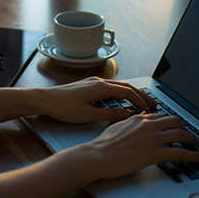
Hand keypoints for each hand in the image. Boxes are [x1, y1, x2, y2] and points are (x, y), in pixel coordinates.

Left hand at [42, 77, 157, 123]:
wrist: (45, 100)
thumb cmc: (63, 107)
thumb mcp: (88, 115)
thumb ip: (109, 115)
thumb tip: (126, 115)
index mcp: (101, 87)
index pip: (127, 92)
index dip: (140, 101)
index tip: (149, 110)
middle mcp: (99, 82)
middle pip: (126, 87)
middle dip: (141, 95)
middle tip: (153, 103)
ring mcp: (93, 82)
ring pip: (118, 86)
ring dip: (131, 93)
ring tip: (141, 102)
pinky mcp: (88, 86)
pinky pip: (110, 88)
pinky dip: (121, 93)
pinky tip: (122, 100)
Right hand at [79, 113, 198, 180]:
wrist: (97, 156)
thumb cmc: (102, 145)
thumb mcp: (116, 126)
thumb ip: (128, 122)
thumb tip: (135, 119)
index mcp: (139, 119)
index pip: (162, 116)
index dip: (171, 122)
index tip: (175, 126)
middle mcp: (149, 126)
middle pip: (175, 122)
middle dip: (185, 128)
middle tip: (188, 135)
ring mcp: (153, 139)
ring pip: (181, 134)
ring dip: (192, 140)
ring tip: (196, 146)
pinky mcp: (156, 153)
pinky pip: (181, 153)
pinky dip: (194, 155)